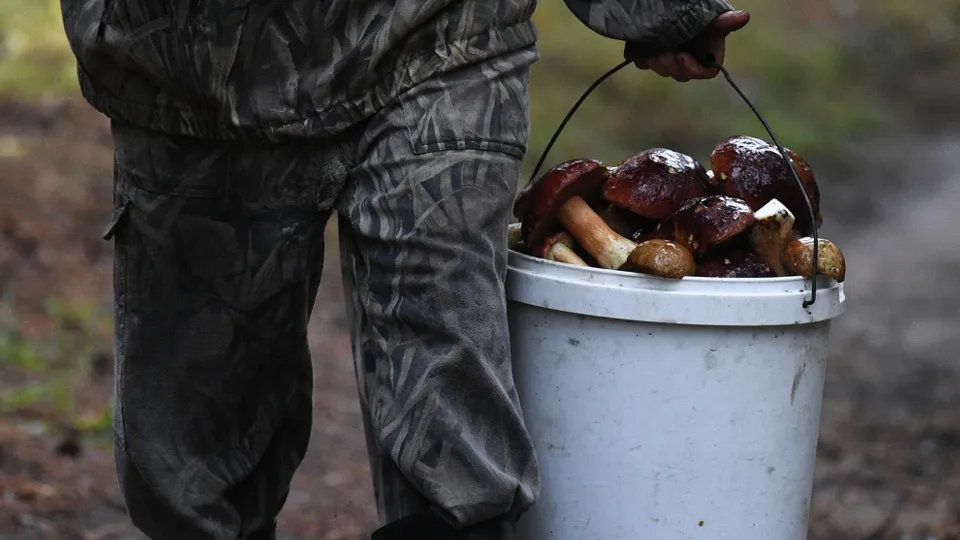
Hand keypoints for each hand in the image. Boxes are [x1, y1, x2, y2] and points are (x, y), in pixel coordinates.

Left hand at [630, 9, 750, 81]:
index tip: (681, 57)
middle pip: (681, 73)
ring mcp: (668, 54)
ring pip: (662, 69)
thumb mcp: (706, 14)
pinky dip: (641, 56)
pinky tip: (640, 46)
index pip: (706, 71)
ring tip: (651, 49)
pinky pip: (644, 62)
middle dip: (670, 66)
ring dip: (656, 61)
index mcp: (706, 48)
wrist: (658, 0)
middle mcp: (689, 54)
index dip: (693, 69)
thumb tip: (744, 16)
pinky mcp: (649, 50)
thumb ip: (722, 21)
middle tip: (662, 55)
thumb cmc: (691, 5)